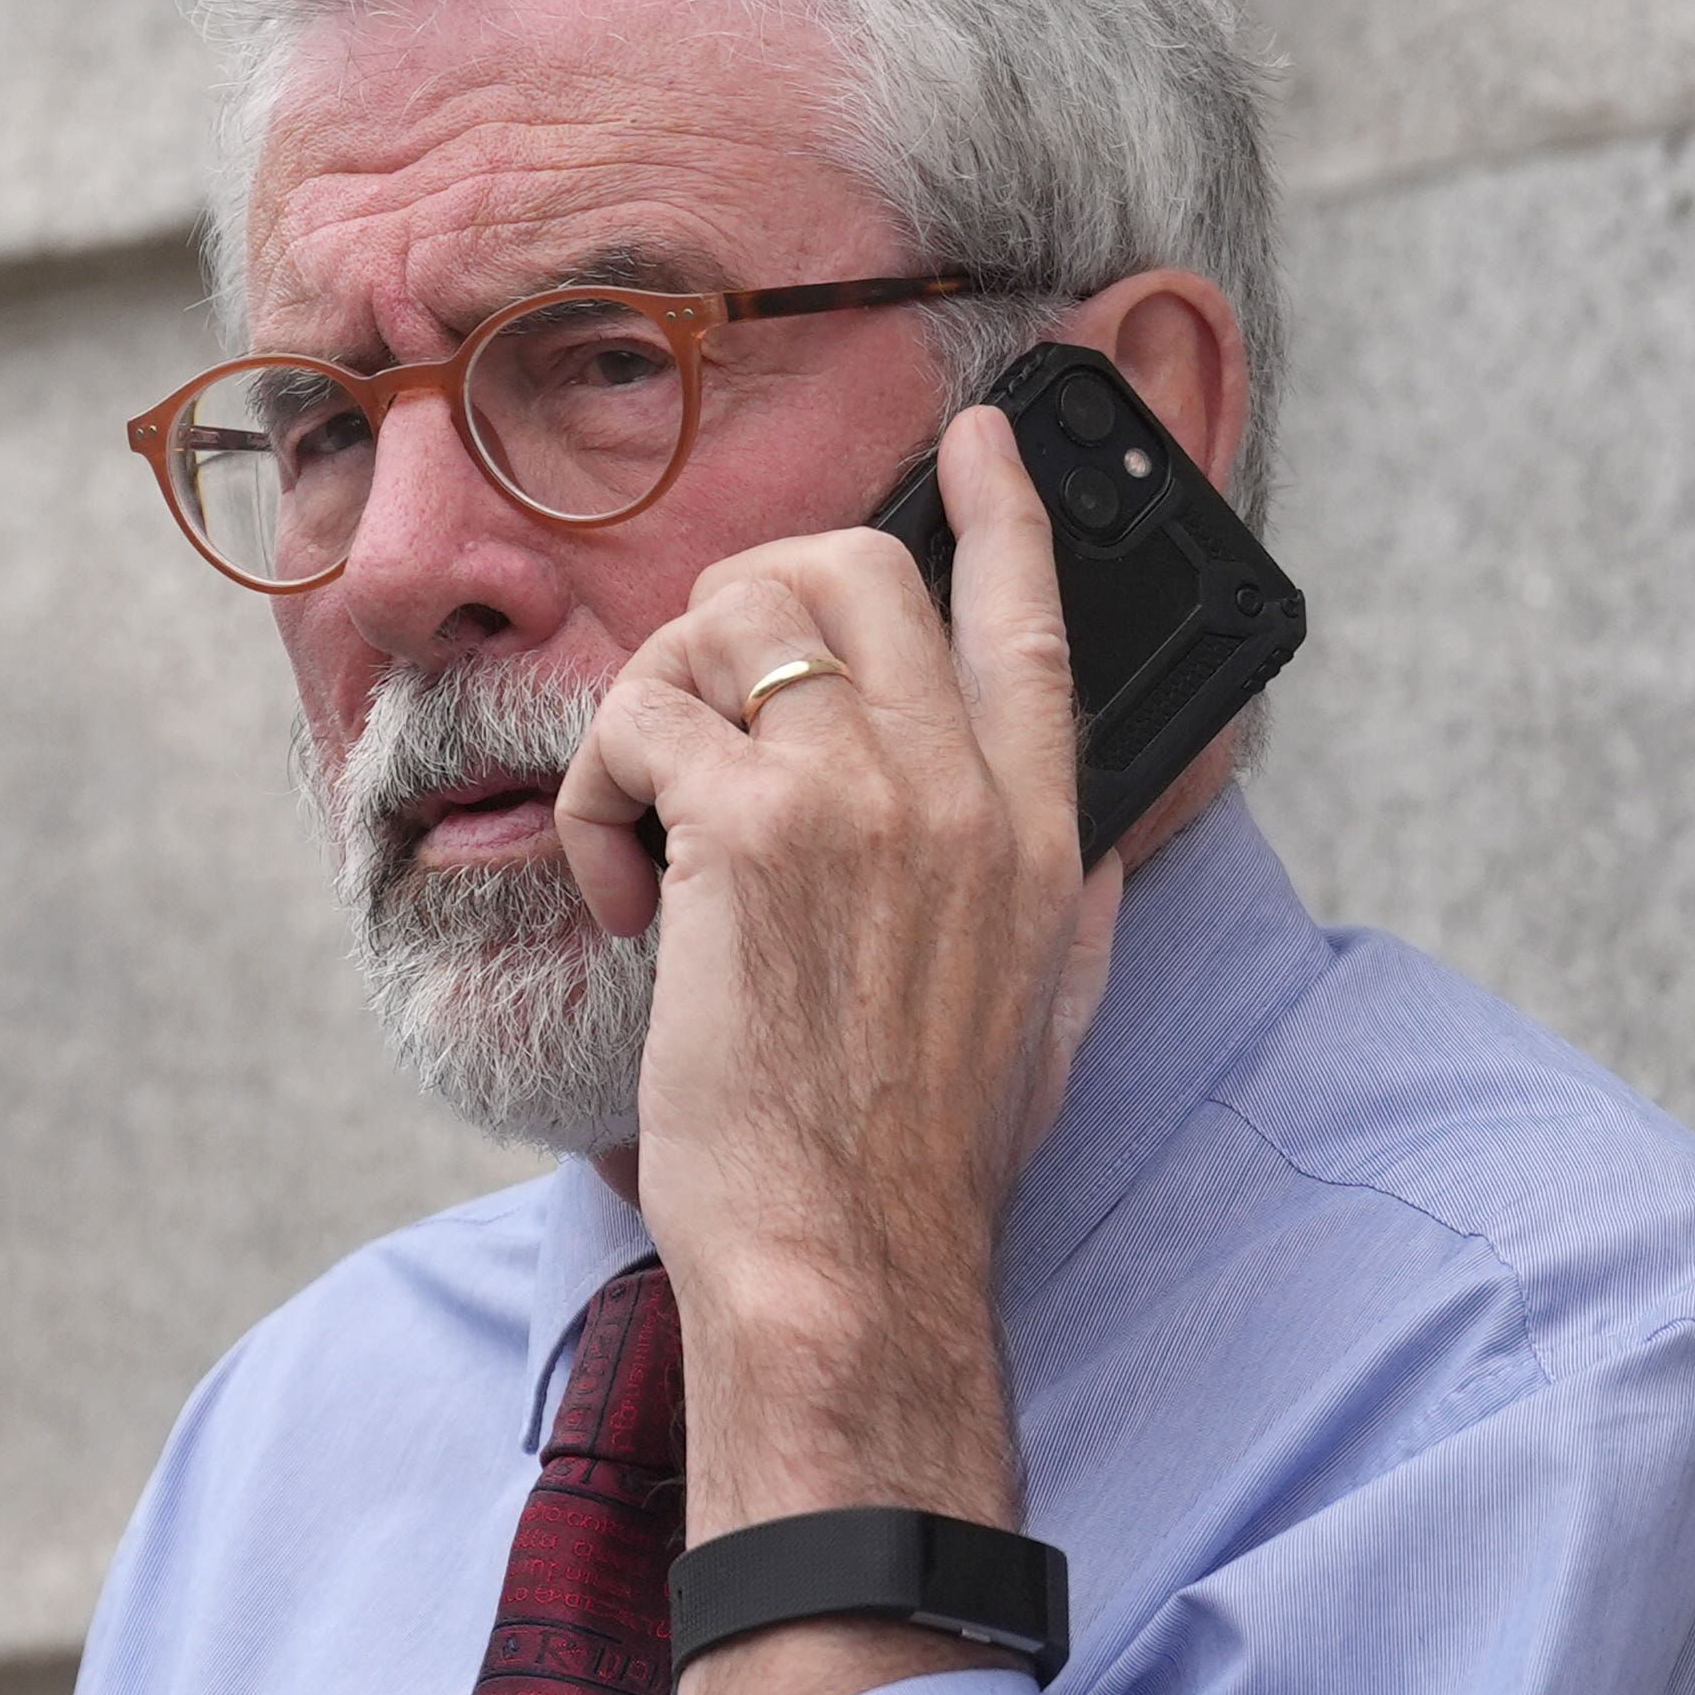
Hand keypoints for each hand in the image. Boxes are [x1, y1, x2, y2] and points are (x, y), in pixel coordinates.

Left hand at [554, 404, 1126, 1694]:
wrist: (850, 1260)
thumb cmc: (919, 1169)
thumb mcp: (1045, 1021)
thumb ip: (1072, 910)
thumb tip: (1096, 853)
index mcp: (1040, 830)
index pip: (1031, 615)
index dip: (1001, 506)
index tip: (972, 434)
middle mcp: (963, 788)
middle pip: (854, 569)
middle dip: (745, 614)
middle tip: (693, 723)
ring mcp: (863, 794)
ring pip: (730, 620)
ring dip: (652, 711)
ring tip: (644, 836)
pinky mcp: (754, 827)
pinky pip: (643, 722)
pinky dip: (598, 802)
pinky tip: (619, 896)